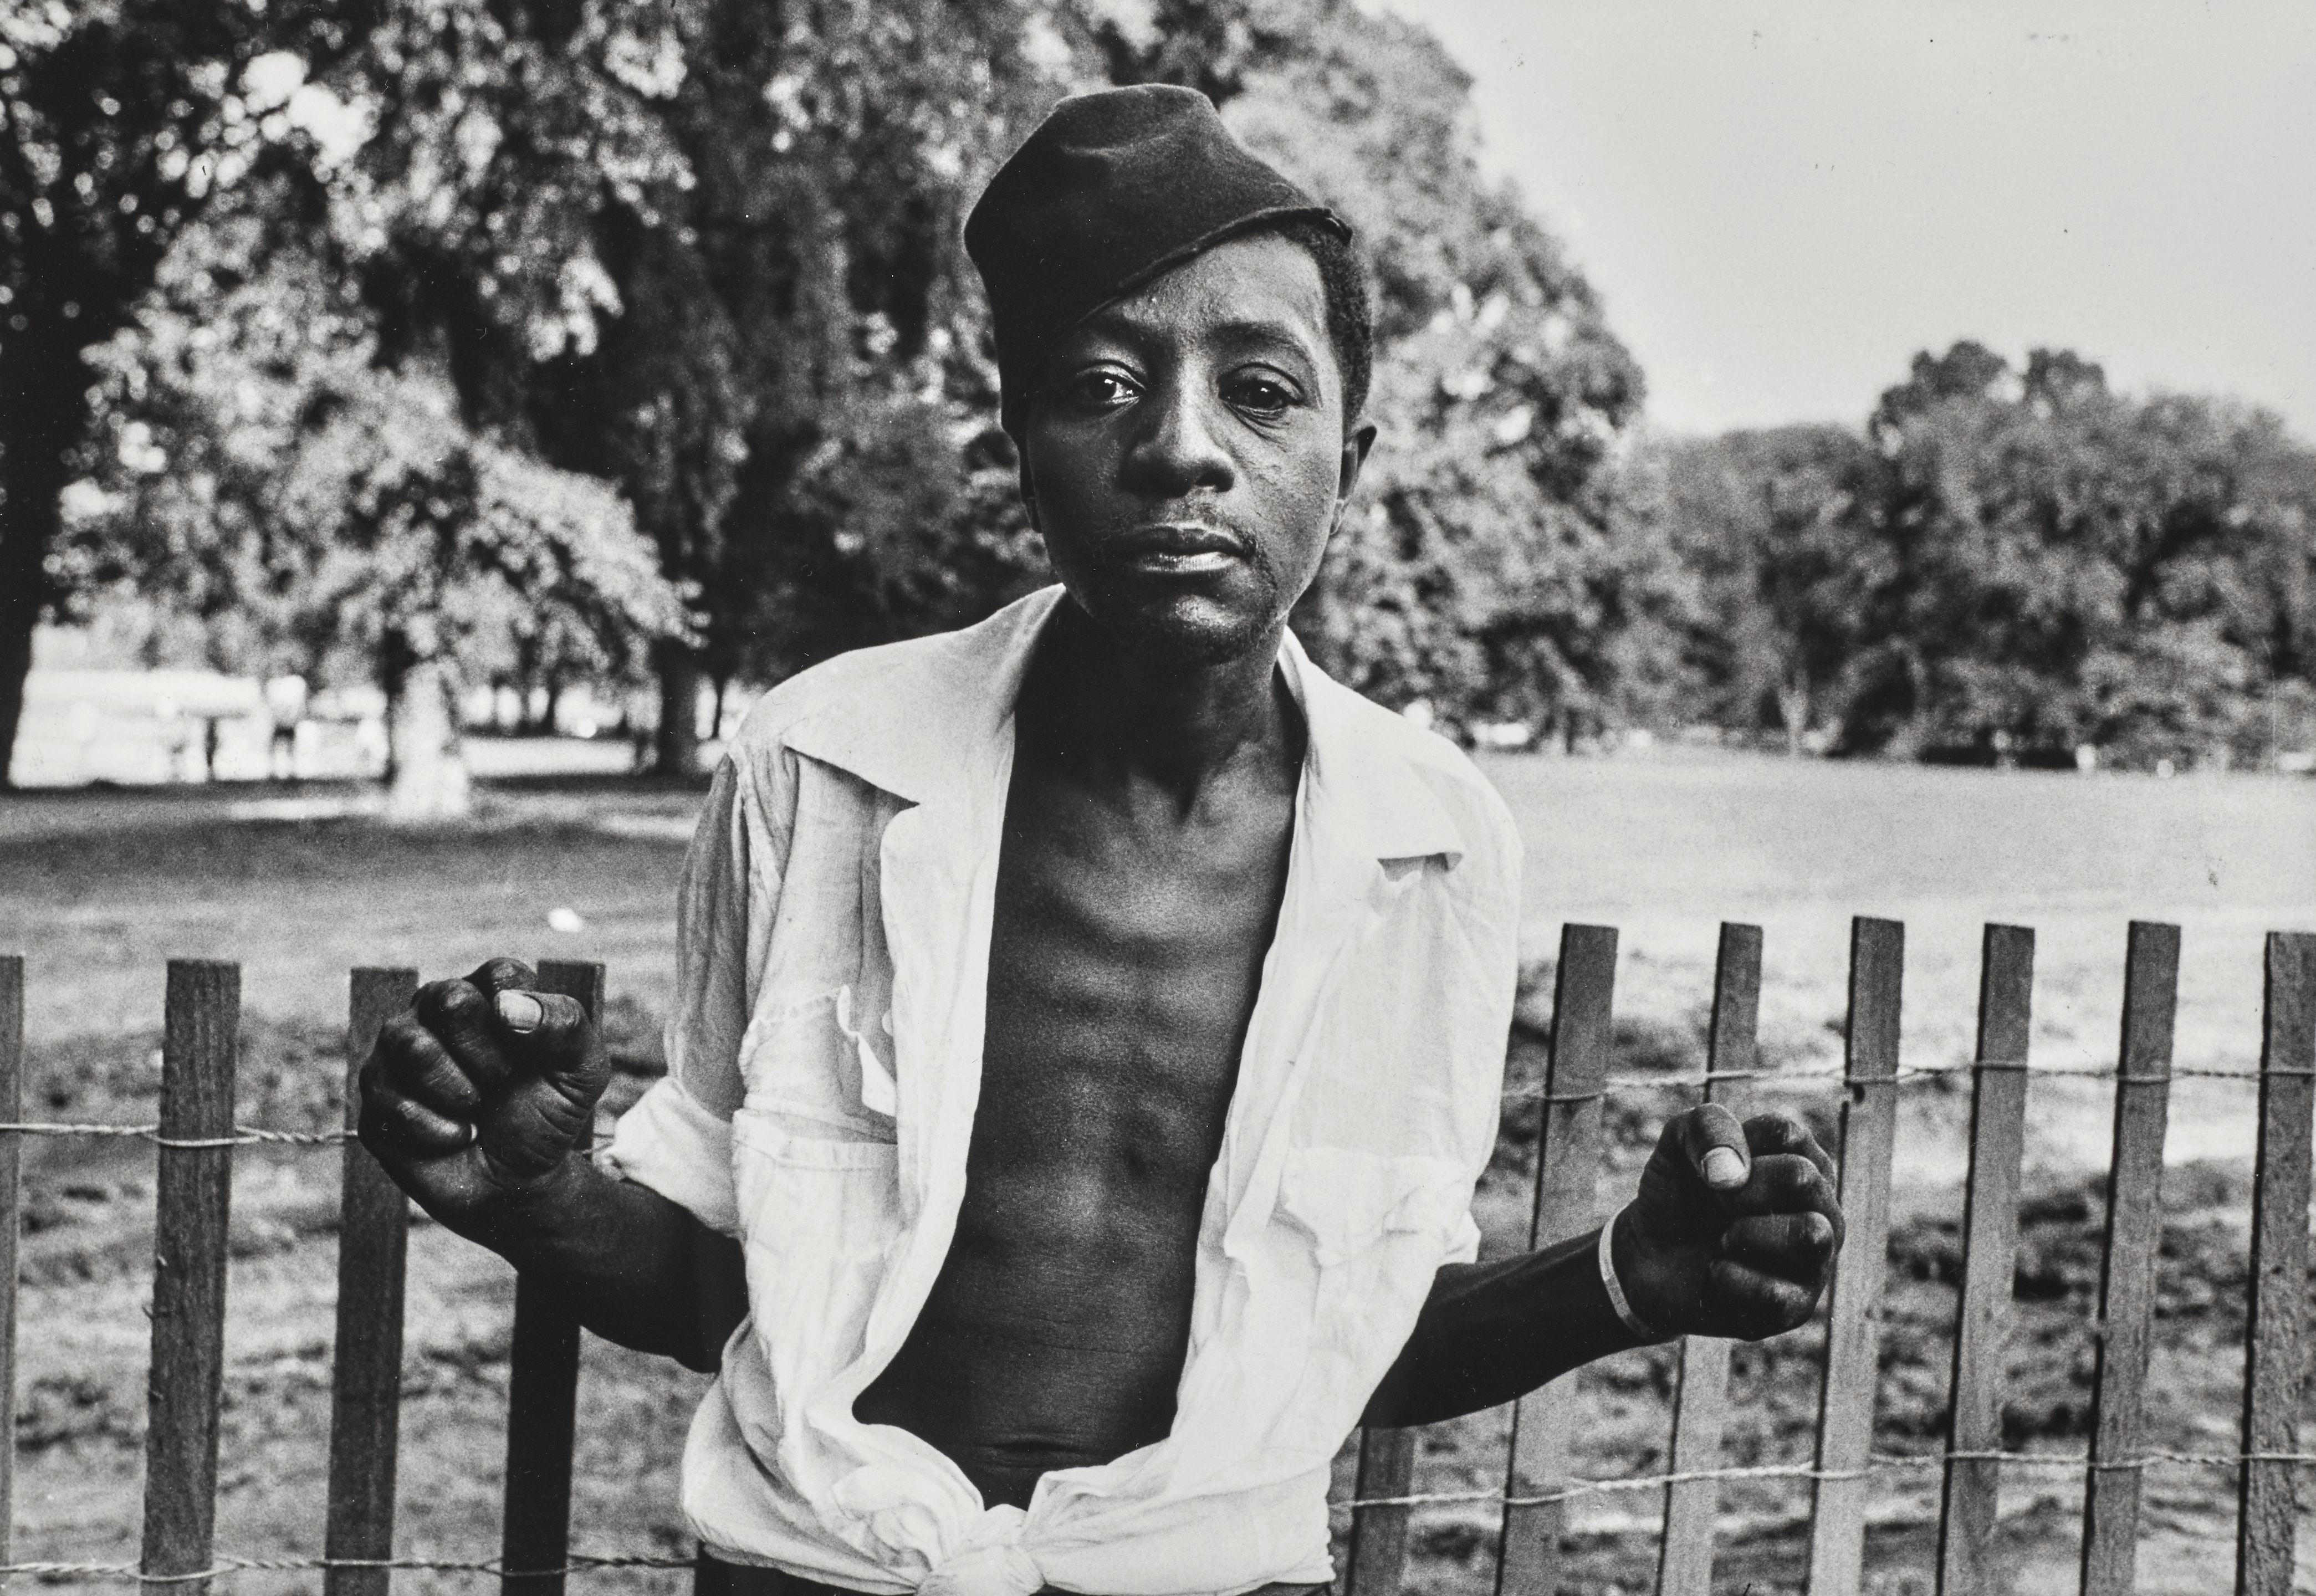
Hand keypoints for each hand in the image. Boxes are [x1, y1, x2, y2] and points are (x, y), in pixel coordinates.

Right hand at [357, 958, 611, 1231]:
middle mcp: (433, 1011)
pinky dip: (440, 1130)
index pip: (500, 976)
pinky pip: (395, 1103)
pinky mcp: (375, 1100)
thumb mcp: (581, 1070)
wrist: (517, 1182)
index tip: (535, 1056)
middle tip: (502, 1082)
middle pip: (448, 999)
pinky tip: (456, 1136)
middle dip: (488, 1055)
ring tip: (477, 1108)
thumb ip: (564, 1025)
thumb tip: (505, 1005)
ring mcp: (396, 1054)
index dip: (525, 1022)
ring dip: (459, 1090)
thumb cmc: (548, 1113)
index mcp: (486, 992)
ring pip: (411, 1044)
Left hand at [1612, 1106, 1841, 1340]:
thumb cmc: (1681, 1191)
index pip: (1784, 1134)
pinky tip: (1716, 1272)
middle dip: (1740, 1189)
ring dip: (1746, 1233)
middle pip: (1801, 1177)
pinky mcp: (1795, 1308)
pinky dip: (1728, 1278)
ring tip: (1724, 1239)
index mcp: (1807, 1161)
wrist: (1650, 1254)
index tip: (1714, 1166)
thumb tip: (1731, 1174)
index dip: (1734, 1147)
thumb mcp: (1681, 1141)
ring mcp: (1817, 1261)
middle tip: (1717, 1204)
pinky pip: (1774, 1293)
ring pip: (1811, 1235)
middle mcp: (1824, 1210)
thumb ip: (1709, 1128)